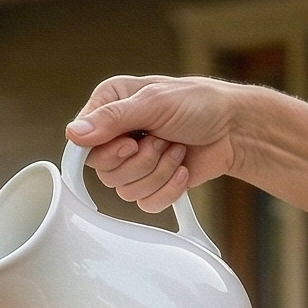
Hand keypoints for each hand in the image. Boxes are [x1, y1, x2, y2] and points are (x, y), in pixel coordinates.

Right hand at [66, 76, 247, 213]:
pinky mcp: (150, 185)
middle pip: (104, 173)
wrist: (234, 130)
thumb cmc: (200, 104)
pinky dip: (168, 188)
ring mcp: (134, 163)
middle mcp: (118, 135)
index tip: (130, 142)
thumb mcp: (154, 102)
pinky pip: (144, 204)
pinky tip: (181, 167)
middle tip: (161, 140)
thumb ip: (113, 118)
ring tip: (176, 148)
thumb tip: (73, 133)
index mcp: (111, 107)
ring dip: (158, 172)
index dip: (105, 151)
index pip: (83, 143)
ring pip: (125, 191)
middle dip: (140, 160)